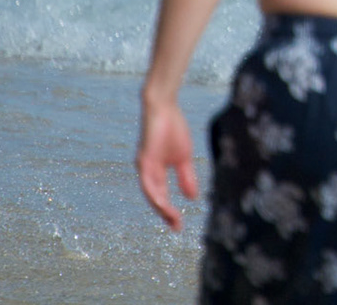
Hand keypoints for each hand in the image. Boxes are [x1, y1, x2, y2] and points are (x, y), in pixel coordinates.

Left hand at [136, 96, 197, 231]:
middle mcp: (147, 173)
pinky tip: (162, 202)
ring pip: (151, 193)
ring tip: (172, 218)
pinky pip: (148, 181)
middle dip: (166, 214)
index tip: (180, 225)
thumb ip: (186, 177)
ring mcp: (144, 167)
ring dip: (160, 207)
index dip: (170, 211)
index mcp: (156, 173)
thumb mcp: (183, 158)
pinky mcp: (144, 159)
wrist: (164, 108)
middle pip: (155, 199)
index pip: (162, 196)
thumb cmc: (173, 129)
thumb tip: (193, 197)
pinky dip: (155, 193)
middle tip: (177, 228)